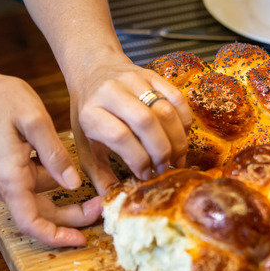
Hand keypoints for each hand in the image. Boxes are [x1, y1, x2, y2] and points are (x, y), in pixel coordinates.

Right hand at [0, 73, 101, 246]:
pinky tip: (65, 166)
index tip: (81, 240)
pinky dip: (54, 182)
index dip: (56, 237)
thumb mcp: (35, 120)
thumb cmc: (0, 100)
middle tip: (102, 205)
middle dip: (73, 216)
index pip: (31, 223)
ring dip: (65, 196)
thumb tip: (74, 184)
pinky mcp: (8, 173)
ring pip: (41, 199)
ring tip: (91, 180)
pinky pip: (34, 186)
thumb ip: (55, 154)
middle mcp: (4, 186)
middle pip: (41, 216)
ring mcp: (4, 181)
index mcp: (10, 178)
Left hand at [69, 59, 191, 194]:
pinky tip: (181, 136)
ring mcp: (133, 80)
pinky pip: (177, 97)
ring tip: (177, 157)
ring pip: (164, 110)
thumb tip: (113, 200)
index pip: (119, 136)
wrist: (93, 70)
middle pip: (145, 122)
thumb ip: (98, 174)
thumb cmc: (89, 113)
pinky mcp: (152, 74)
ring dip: (176, 138)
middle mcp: (111, 92)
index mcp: (91, 113)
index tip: (145, 175)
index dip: (137, 159)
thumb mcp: (85, 144)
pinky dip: (184, 119)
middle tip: (165, 168)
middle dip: (161, 151)